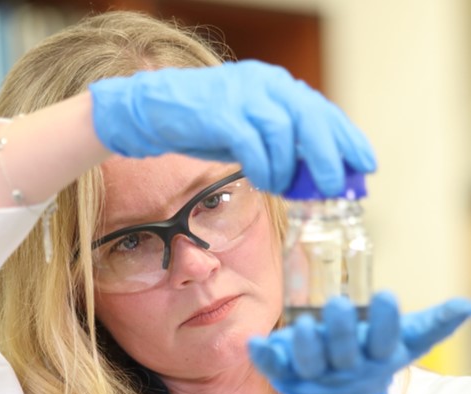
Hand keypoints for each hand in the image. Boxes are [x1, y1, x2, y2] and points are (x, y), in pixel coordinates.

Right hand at [88, 60, 375, 194]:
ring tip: (284, 188)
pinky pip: (254, 144)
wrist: (151, 111)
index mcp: (274, 85)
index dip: (347, 139)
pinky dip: (264, 167)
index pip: (322, 111)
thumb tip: (310, 176)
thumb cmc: (200, 125)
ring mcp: (241, 95)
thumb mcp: (247, 133)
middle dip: (328, 156)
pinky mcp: (220, 112)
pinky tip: (264, 182)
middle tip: (335, 186)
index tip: (364, 165)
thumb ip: (279, 147)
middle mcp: (263, 84)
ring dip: (288, 168)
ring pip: (285, 132)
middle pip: (311, 118)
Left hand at [248, 293, 470, 393]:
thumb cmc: (373, 363)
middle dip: (340, 332)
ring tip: (302, 325)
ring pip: (308, 363)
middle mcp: (343, 370)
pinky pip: (273, 369)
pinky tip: (254, 343)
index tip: (386, 296)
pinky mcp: (286, 376)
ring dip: (305, 346)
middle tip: (338, 304)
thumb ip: (430, 327)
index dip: (385, 323)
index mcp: (373, 360)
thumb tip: (465, 305)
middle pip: (342, 353)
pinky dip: (264, 358)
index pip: (383, 342)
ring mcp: (313, 376)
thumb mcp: (403, 346)